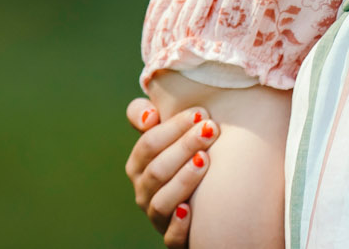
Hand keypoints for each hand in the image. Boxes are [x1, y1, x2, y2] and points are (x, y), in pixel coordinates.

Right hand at [124, 97, 217, 244]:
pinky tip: (190, 210)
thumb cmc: (184, 154)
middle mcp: (143, 192)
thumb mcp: (166, 132)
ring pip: (162, 203)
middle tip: (211, 129)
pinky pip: (171, 237)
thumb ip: (147, 115)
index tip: (200, 113)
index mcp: (138, 165)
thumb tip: (150, 116)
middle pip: (157, 170)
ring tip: (205, 160)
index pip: (148, 144)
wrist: (203, 198)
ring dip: (183, 180)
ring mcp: (157, 216)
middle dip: (184, 147)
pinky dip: (178, 225)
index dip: (173, 127)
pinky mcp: (173, 238)